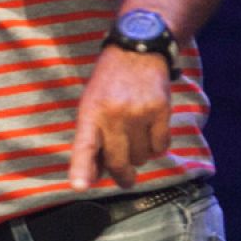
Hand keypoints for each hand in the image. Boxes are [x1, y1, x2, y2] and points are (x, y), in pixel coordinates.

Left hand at [67, 46, 172, 189]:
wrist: (136, 53)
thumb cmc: (108, 84)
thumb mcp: (90, 104)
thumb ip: (92, 137)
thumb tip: (95, 174)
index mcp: (90, 112)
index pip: (83, 145)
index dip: (81, 168)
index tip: (79, 187)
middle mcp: (113, 114)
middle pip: (118, 160)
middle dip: (122, 175)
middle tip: (125, 179)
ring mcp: (138, 113)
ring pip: (142, 157)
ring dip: (139, 156)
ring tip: (135, 139)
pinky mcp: (161, 111)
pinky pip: (161, 146)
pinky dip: (157, 147)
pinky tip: (151, 133)